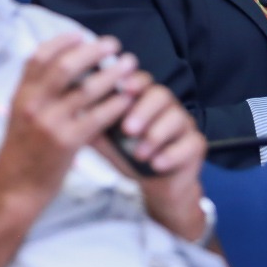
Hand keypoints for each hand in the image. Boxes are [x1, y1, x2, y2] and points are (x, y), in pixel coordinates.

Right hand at [0, 33, 135, 212]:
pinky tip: (128, 99)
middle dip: (93, 51)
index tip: (82, 35)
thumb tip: (64, 70)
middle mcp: (33, 104)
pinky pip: (98, 117)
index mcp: (20, 95)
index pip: (38, 56)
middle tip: (114, 45)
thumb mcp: (19, 117)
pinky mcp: (66, 143)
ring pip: (87, 88)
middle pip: (66, 65)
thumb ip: (37, 94)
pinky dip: (115, 104)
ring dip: (113, 74)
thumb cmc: (21, 155)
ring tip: (130, 66)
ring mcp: (50, 123)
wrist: (13, 191)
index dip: (62, 41)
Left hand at [97, 72, 208, 242]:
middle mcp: (167, 107)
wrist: (158, 185)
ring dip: (156, 135)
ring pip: (177, 118)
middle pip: (161, 95)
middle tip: (128, 129)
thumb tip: (69, 110)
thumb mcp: (108, 141)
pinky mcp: (196, 145)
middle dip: (143, 111)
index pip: (141, 81)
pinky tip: (157, 164)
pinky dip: (172, 154)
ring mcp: (184, 124)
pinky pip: (189, 144)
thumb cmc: (131, 155)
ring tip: (140, 154)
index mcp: (144, 100)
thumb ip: (94, 125)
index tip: (122, 87)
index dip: (133, 81)